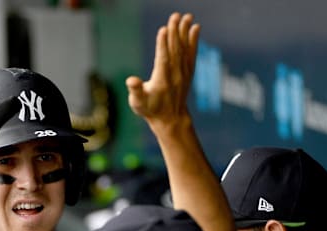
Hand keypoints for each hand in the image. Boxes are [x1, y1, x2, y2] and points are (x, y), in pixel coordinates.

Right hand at [126, 12, 198, 131]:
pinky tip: (195, 28)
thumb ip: (135, 91)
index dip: (163, 44)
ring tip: (187, 16)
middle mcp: (174, 75)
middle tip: (175, 15)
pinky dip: (194, 40)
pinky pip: (191, 53)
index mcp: (161, 80)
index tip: (164, 29)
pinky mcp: (188, 71)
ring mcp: (183, 72)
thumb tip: (131, 81)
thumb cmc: (150, 110)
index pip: (163, 59)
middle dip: (175, 32)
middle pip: (175, 50)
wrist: (170, 119)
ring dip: (185, 32)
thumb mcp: (138, 103)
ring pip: (184, 49)